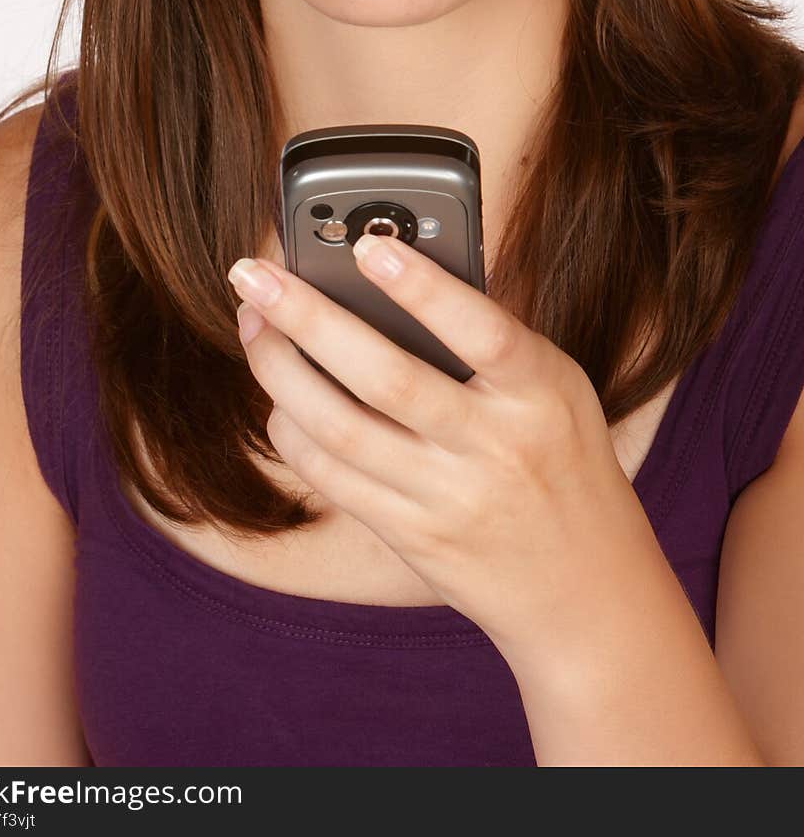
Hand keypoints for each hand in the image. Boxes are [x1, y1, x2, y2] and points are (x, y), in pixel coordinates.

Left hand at [226, 235, 635, 657]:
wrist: (583, 590)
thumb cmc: (559, 456)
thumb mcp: (553, 390)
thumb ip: (488, 341)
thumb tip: (386, 274)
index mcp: (542, 394)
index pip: (482, 331)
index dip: (422, 288)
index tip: (365, 246)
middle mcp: (496, 447)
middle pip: (385, 378)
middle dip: (306, 318)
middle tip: (252, 275)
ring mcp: (449, 497)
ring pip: (340, 428)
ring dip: (280, 370)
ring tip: (253, 325)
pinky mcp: (410, 536)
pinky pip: (331, 477)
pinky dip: (293, 428)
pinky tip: (278, 395)